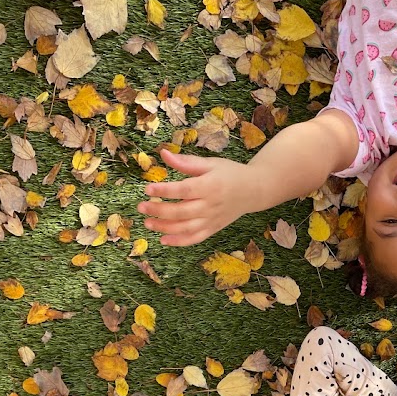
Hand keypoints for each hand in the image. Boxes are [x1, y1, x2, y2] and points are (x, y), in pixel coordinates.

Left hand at [139, 149, 258, 245]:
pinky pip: (195, 238)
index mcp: (210, 186)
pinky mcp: (214, 229)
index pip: (184, 190)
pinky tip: (163, 240)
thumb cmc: (230, 173)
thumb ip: (186, 162)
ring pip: (186, 228)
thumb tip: (163, 154)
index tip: (148, 189)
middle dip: (159, 211)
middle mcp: (211, 205)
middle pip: (181, 212)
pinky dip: (179, 242)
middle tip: (141, 207)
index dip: (164, 191)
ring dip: (165, 228)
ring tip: (147, 223)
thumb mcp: (211, 163)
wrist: (255, 190)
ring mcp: (212, 219)